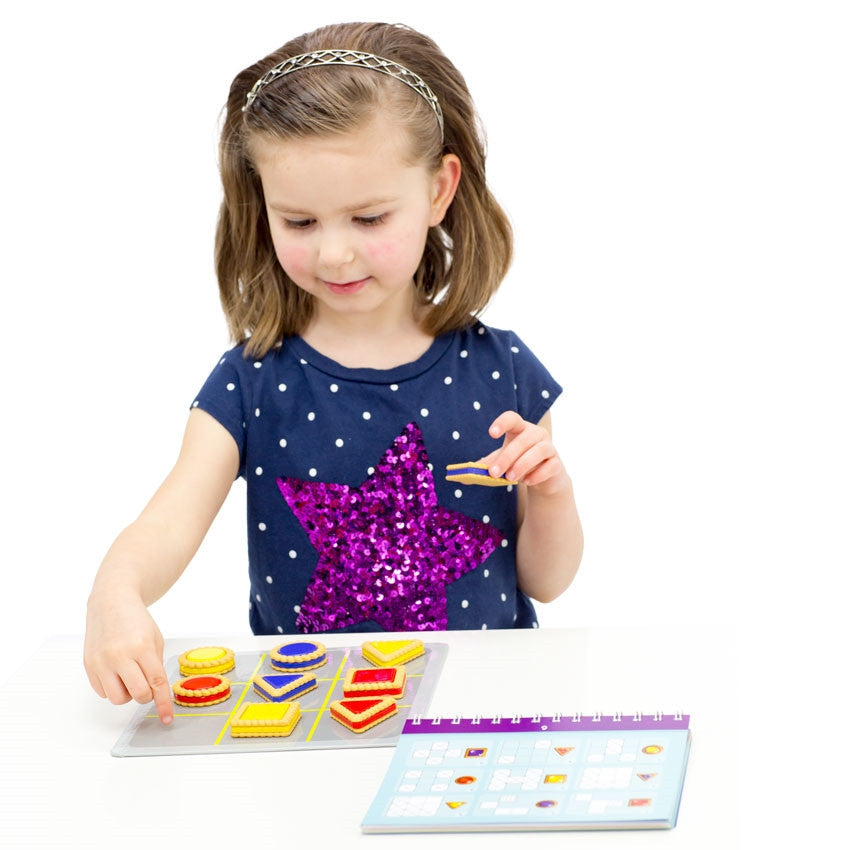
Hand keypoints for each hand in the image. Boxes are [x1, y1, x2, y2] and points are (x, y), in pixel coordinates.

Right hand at [84, 589, 172, 724]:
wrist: (110, 604)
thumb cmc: (135, 620)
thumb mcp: (155, 639)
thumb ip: (155, 665)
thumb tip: (156, 692)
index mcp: (142, 647)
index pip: (156, 682)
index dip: (162, 703)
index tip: (167, 718)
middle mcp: (119, 655)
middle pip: (138, 694)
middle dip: (146, 695)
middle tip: (147, 684)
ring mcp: (101, 661)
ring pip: (118, 699)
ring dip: (127, 693)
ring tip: (130, 676)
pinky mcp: (89, 666)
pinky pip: (103, 692)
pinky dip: (112, 688)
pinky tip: (116, 672)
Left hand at [482, 410, 569, 495]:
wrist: (544, 477)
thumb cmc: (519, 463)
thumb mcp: (501, 463)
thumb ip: (485, 467)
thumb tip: (462, 479)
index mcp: (520, 429)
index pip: (512, 418)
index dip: (502, 423)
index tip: (491, 434)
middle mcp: (537, 434)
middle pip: (523, 441)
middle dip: (507, 457)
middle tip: (494, 473)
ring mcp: (549, 448)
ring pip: (538, 451)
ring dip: (522, 465)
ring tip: (510, 478)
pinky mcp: (557, 463)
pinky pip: (550, 466)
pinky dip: (538, 474)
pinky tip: (527, 482)